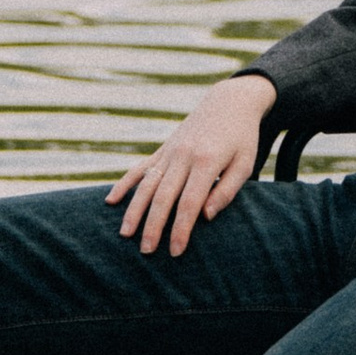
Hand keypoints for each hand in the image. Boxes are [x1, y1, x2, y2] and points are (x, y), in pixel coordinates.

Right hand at [107, 75, 276, 256]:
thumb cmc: (242, 138)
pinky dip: (124, 183)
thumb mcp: (245, 163)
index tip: (176, 251)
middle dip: (153, 225)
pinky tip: (110, 200)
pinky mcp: (163, 149)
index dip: (181, 228)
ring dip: (134, 209)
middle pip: (163, 196)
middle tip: (146, 251)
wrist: (229, 102)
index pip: (189, 202)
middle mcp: (183, 156)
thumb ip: (226, 191)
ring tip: (125, 234)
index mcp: (207, 161)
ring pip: (146, 183)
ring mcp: (169, 152)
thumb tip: (205, 216)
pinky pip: (139, 167)